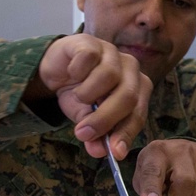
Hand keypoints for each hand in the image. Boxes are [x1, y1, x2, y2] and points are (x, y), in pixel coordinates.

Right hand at [25, 34, 151, 158]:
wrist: (56, 70)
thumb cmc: (80, 94)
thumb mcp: (86, 120)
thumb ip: (95, 136)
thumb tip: (98, 153)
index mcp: (137, 89)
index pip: (138, 114)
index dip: (126, 133)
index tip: (114, 152)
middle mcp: (130, 69)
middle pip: (127, 97)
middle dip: (104, 119)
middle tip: (83, 132)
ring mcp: (112, 53)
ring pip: (108, 77)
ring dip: (88, 94)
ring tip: (79, 96)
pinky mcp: (91, 42)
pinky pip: (88, 59)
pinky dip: (77, 72)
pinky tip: (72, 74)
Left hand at [132, 140, 195, 195]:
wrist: (177, 151)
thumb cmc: (158, 168)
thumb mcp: (142, 177)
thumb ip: (146, 192)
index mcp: (156, 153)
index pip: (153, 172)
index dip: (152, 189)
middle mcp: (182, 150)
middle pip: (185, 182)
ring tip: (182, 193)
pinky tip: (194, 191)